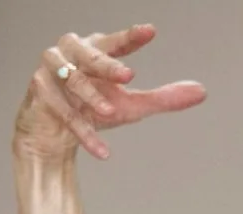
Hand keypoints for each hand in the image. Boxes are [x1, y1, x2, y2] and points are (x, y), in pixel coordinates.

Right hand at [13, 24, 204, 163]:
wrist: (55, 134)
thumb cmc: (94, 110)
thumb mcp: (132, 105)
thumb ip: (164, 98)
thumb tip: (201, 91)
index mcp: (94, 50)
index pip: (114, 42)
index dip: (130, 37)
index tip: (150, 32)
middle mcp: (70, 54)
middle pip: (90, 54)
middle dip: (107, 65)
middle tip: (129, 76)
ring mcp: (51, 72)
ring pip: (73, 80)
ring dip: (92, 97)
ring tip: (110, 112)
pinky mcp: (40, 95)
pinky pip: (64, 113)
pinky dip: (85, 133)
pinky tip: (103, 152)